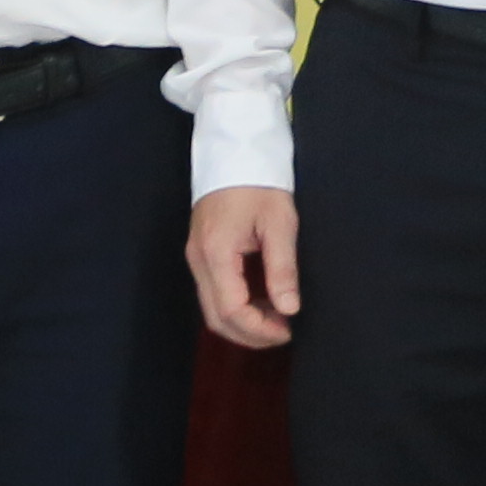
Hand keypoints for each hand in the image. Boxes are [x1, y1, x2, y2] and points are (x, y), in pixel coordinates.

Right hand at [191, 185, 302, 350]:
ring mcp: (195, 257)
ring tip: (276, 319)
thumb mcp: (280, 223)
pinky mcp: (201, 253)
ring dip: (242, 322)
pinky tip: (262, 302)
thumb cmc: (260, 183)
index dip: (259, 329)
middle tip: (282, 333)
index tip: (287, 331)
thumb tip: (290, 309)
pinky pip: (213, 292)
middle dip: (249, 334)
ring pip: (211, 308)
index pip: (231, 310)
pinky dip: (236, 306)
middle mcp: (198, 260)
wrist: (235, 151)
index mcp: (217, 252)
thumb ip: (283, 269)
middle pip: (215, 317)